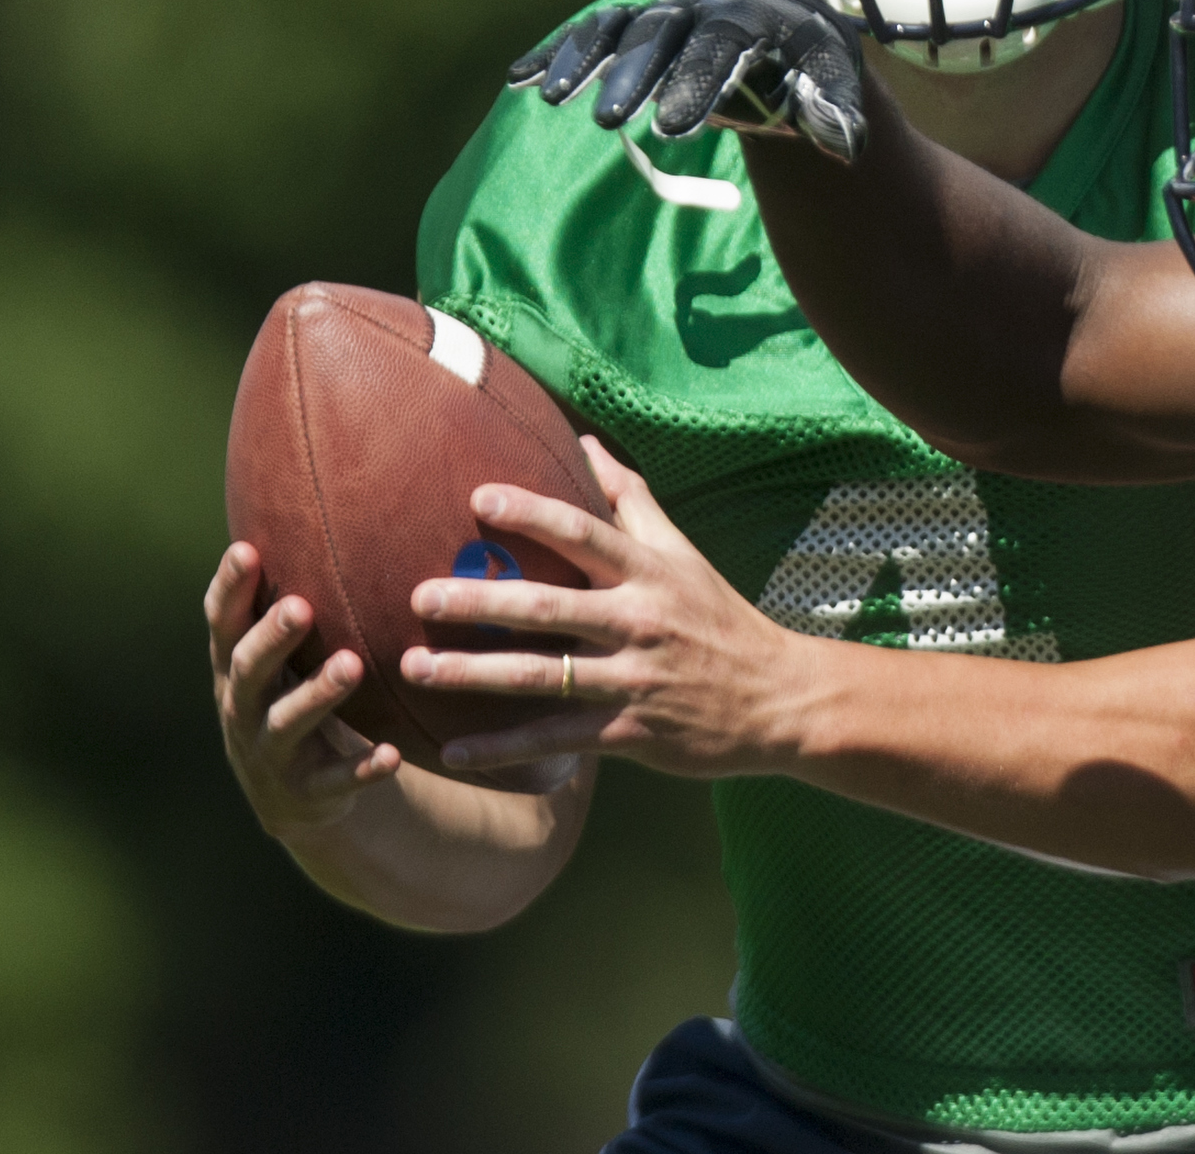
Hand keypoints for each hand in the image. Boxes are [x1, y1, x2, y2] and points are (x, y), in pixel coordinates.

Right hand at [205, 542, 401, 837]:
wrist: (296, 793)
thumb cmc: (293, 693)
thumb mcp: (284, 652)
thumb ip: (290, 596)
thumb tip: (325, 500)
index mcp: (234, 664)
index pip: (222, 621)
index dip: (230, 589)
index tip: (247, 550)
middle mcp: (242, 706)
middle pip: (247, 668)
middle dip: (272, 637)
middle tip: (300, 607)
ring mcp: (269, 753)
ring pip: (287, 722)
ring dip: (318, 694)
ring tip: (352, 666)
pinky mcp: (304, 793)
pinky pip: (333, 782)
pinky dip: (359, 770)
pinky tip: (390, 756)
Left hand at [399, 440, 813, 778]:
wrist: (780, 700)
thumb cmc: (720, 619)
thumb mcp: (683, 555)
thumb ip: (632, 500)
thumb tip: (586, 443)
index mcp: (649, 572)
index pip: (585, 533)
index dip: (534, 514)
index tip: (478, 500)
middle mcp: (639, 621)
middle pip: (549, 606)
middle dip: (480, 601)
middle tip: (419, 596)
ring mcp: (634, 679)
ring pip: (542, 676)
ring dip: (473, 675)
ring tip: (415, 669)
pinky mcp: (630, 732)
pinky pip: (556, 739)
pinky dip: (504, 749)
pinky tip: (453, 751)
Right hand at [526, 0, 865, 162]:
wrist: (787, 26)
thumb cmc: (810, 62)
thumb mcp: (833, 80)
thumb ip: (835, 109)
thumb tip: (846, 142)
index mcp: (748, 16)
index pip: (719, 45)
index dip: (696, 81)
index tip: (673, 126)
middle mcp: (697, 8)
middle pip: (659, 35)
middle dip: (632, 74)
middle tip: (610, 122)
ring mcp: (661, 15)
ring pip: (615, 28)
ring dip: (582, 58)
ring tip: (550, 99)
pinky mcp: (634, 28)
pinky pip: (590, 35)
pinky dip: (555, 52)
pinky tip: (519, 78)